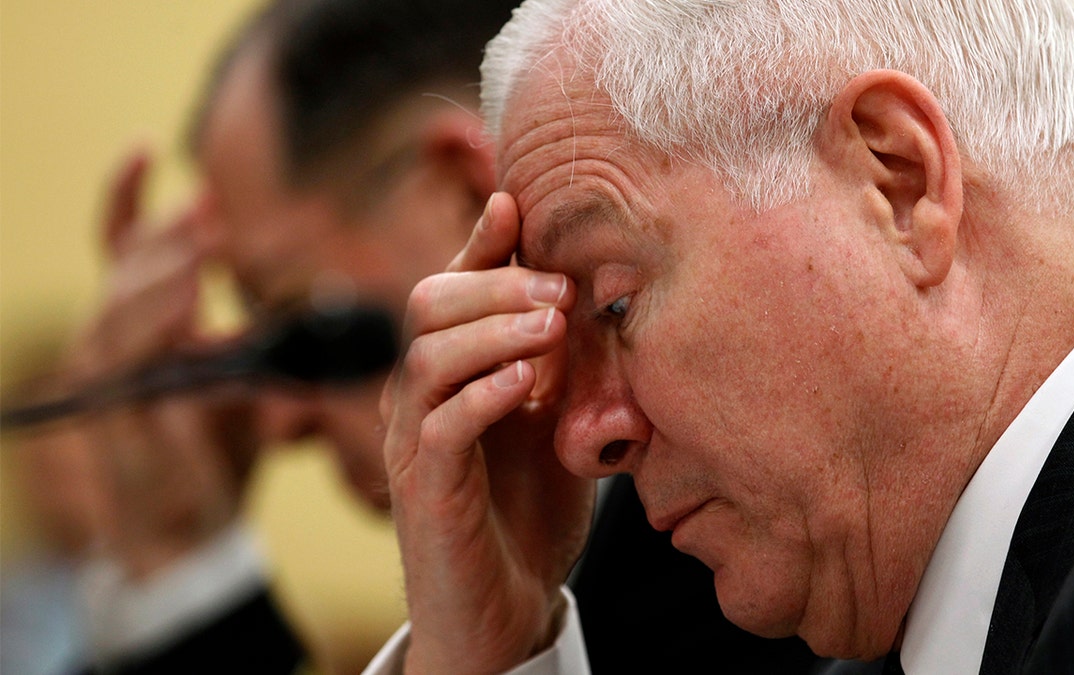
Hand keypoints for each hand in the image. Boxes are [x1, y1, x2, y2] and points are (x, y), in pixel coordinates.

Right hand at [15, 149, 258, 576]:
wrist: (189, 530)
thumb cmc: (217, 453)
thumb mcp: (240, 381)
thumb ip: (258, 337)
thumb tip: (320, 295)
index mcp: (140, 325)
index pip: (120, 248)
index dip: (126, 197)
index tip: (146, 147)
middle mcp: (112, 342)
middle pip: (125, 268)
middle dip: (167, 232)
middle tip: (209, 208)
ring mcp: (108, 377)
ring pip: (120, 305)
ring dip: (165, 270)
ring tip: (206, 241)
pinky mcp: (116, 412)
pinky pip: (130, 357)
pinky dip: (158, 323)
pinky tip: (192, 297)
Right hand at [381, 193, 591, 673]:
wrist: (508, 609)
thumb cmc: (532, 509)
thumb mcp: (554, 420)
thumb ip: (560, 362)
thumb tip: (595, 295)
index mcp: (449, 371)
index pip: (450, 287)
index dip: (479, 241)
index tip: (517, 203)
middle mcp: (418, 397)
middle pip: (425, 304)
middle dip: (495, 283)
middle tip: (560, 291)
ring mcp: (415, 442)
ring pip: (427, 355)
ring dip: (494, 330)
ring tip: (553, 328)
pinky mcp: (426, 489)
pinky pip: (441, 424)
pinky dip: (483, 393)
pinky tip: (526, 386)